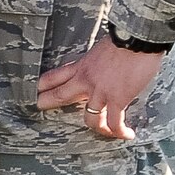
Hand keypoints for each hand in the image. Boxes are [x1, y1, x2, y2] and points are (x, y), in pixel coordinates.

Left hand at [35, 35, 166, 140]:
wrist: (138, 39)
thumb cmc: (125, 40)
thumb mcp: (101, 49)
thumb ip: (97, 61)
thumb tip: (104, 65)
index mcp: (81, 66)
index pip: (53, 77)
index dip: (42, 85)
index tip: (36, 91)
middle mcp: (86, 80)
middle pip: (59, 96)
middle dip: (46, 103)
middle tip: (39, 108)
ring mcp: (100, 92)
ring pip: (90, 118)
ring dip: (97, 128)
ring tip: (104, 132)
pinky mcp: (118, 99)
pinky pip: (115, 122)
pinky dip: (120, 131)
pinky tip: (126, 135)